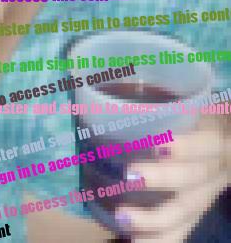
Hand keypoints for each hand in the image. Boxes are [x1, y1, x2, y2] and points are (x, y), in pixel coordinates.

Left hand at [116, 117, 229, 241]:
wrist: (226, 146)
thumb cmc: (194, 120)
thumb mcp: (190, 109)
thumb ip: (162, 107)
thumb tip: (107, 99)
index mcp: (215, 138)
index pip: (207, 144)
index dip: (185, 147)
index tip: (157, 146)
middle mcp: (214, 170)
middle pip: (193, 178)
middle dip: (162, 179)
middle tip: (129, 176)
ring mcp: (206, 195)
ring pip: (186, 212)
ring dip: (154, 219)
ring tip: (123, 219)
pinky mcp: (195, 213)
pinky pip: (180, 231)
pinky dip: (158, 240)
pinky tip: (134, 242)